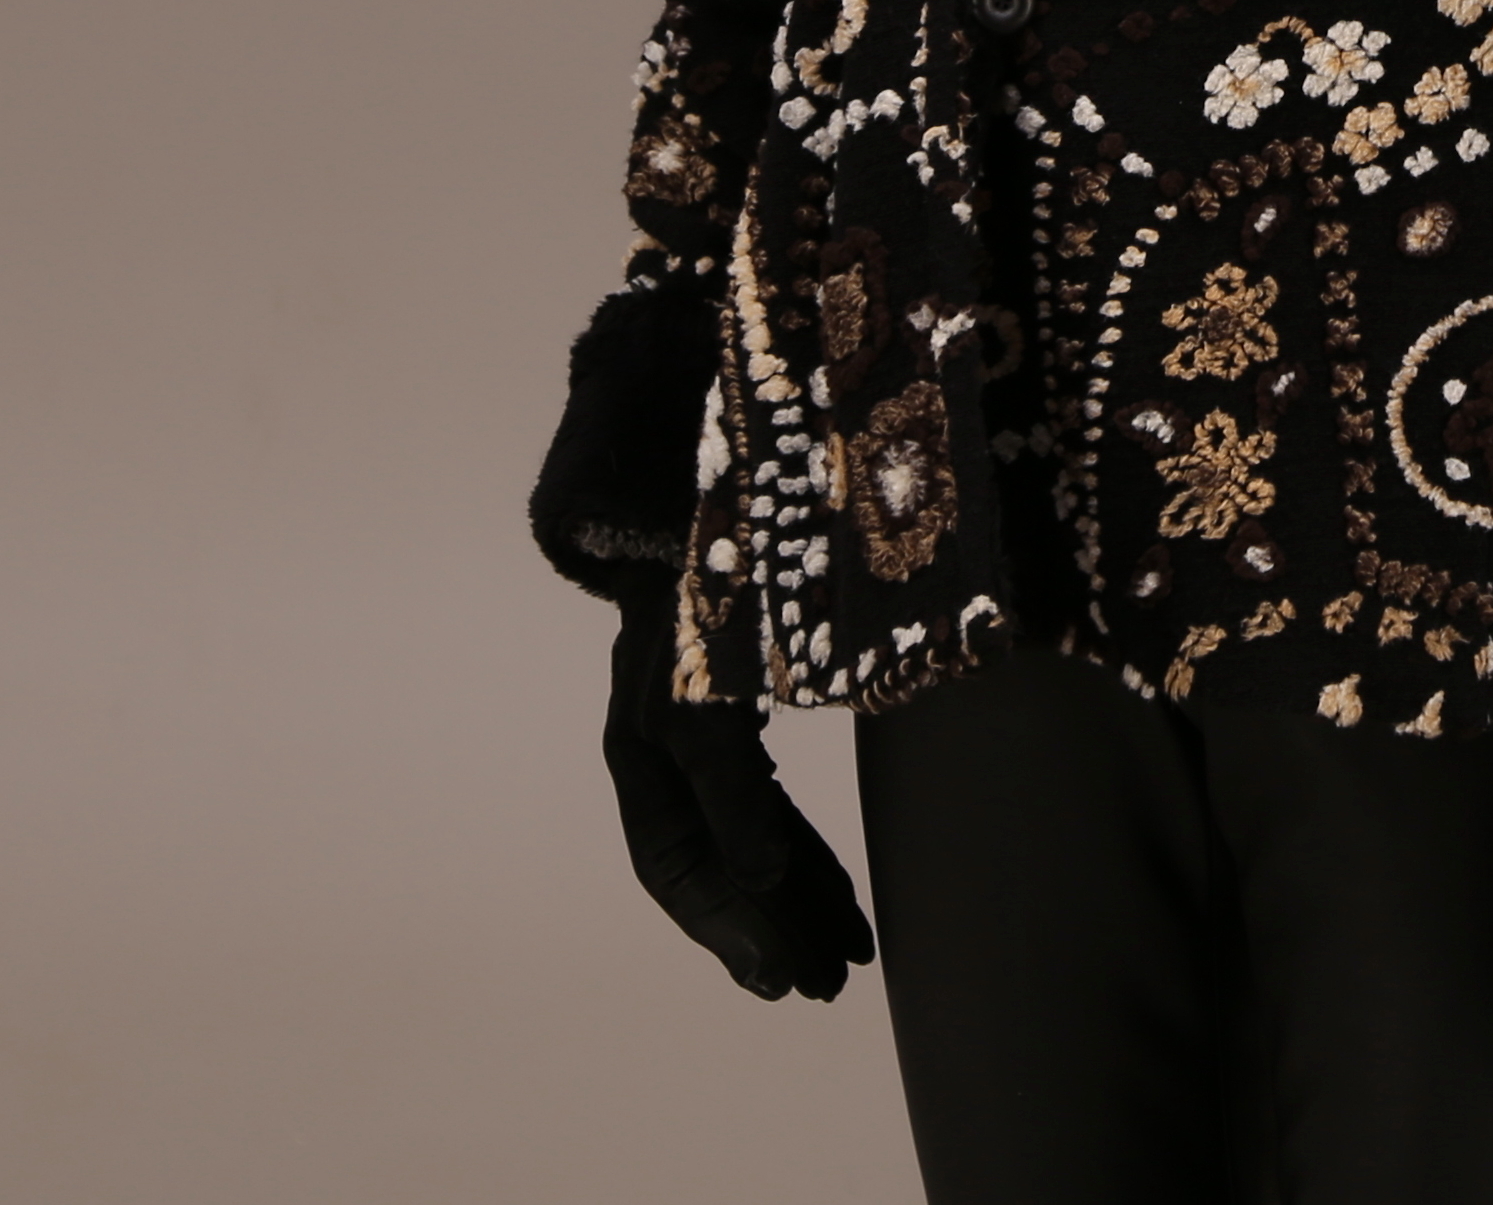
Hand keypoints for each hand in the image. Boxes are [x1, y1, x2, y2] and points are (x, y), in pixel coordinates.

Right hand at [603, 594, 875, 1001]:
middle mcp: (669, 763)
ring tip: (849, 955)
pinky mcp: (743, 729)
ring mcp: (707, 747)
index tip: (779, 976)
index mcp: (644, 757)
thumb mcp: (706, 692)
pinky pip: (770, 812)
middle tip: (827, 984)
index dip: (728, 927)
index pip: (681, 869)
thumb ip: (729, 784)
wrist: (707, 508)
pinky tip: (839, 896)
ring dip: (798, 903)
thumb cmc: (708, 593)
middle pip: (719, 870)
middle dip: (772, 930)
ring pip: (751, 848)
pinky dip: (805, 855)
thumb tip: (760, 874)